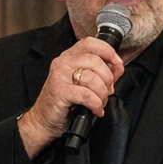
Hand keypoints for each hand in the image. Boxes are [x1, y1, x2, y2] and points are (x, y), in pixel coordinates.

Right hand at [19, 39, 125, 156]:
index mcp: (69, 57)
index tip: (117, 64)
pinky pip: (87, 95)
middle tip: (106, 92)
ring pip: (93, 78)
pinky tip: (95, 110)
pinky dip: (96, 104)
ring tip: (99, 102)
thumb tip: (118, 67)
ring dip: (102, 94)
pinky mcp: (60, 91)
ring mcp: (60, 75)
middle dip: (107, 79)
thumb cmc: (63, 103)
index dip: (108, 51)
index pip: (91, 43)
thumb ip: (102, 73)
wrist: (44, 120)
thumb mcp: (84, 84)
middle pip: (96, 61)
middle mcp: (63, 63)